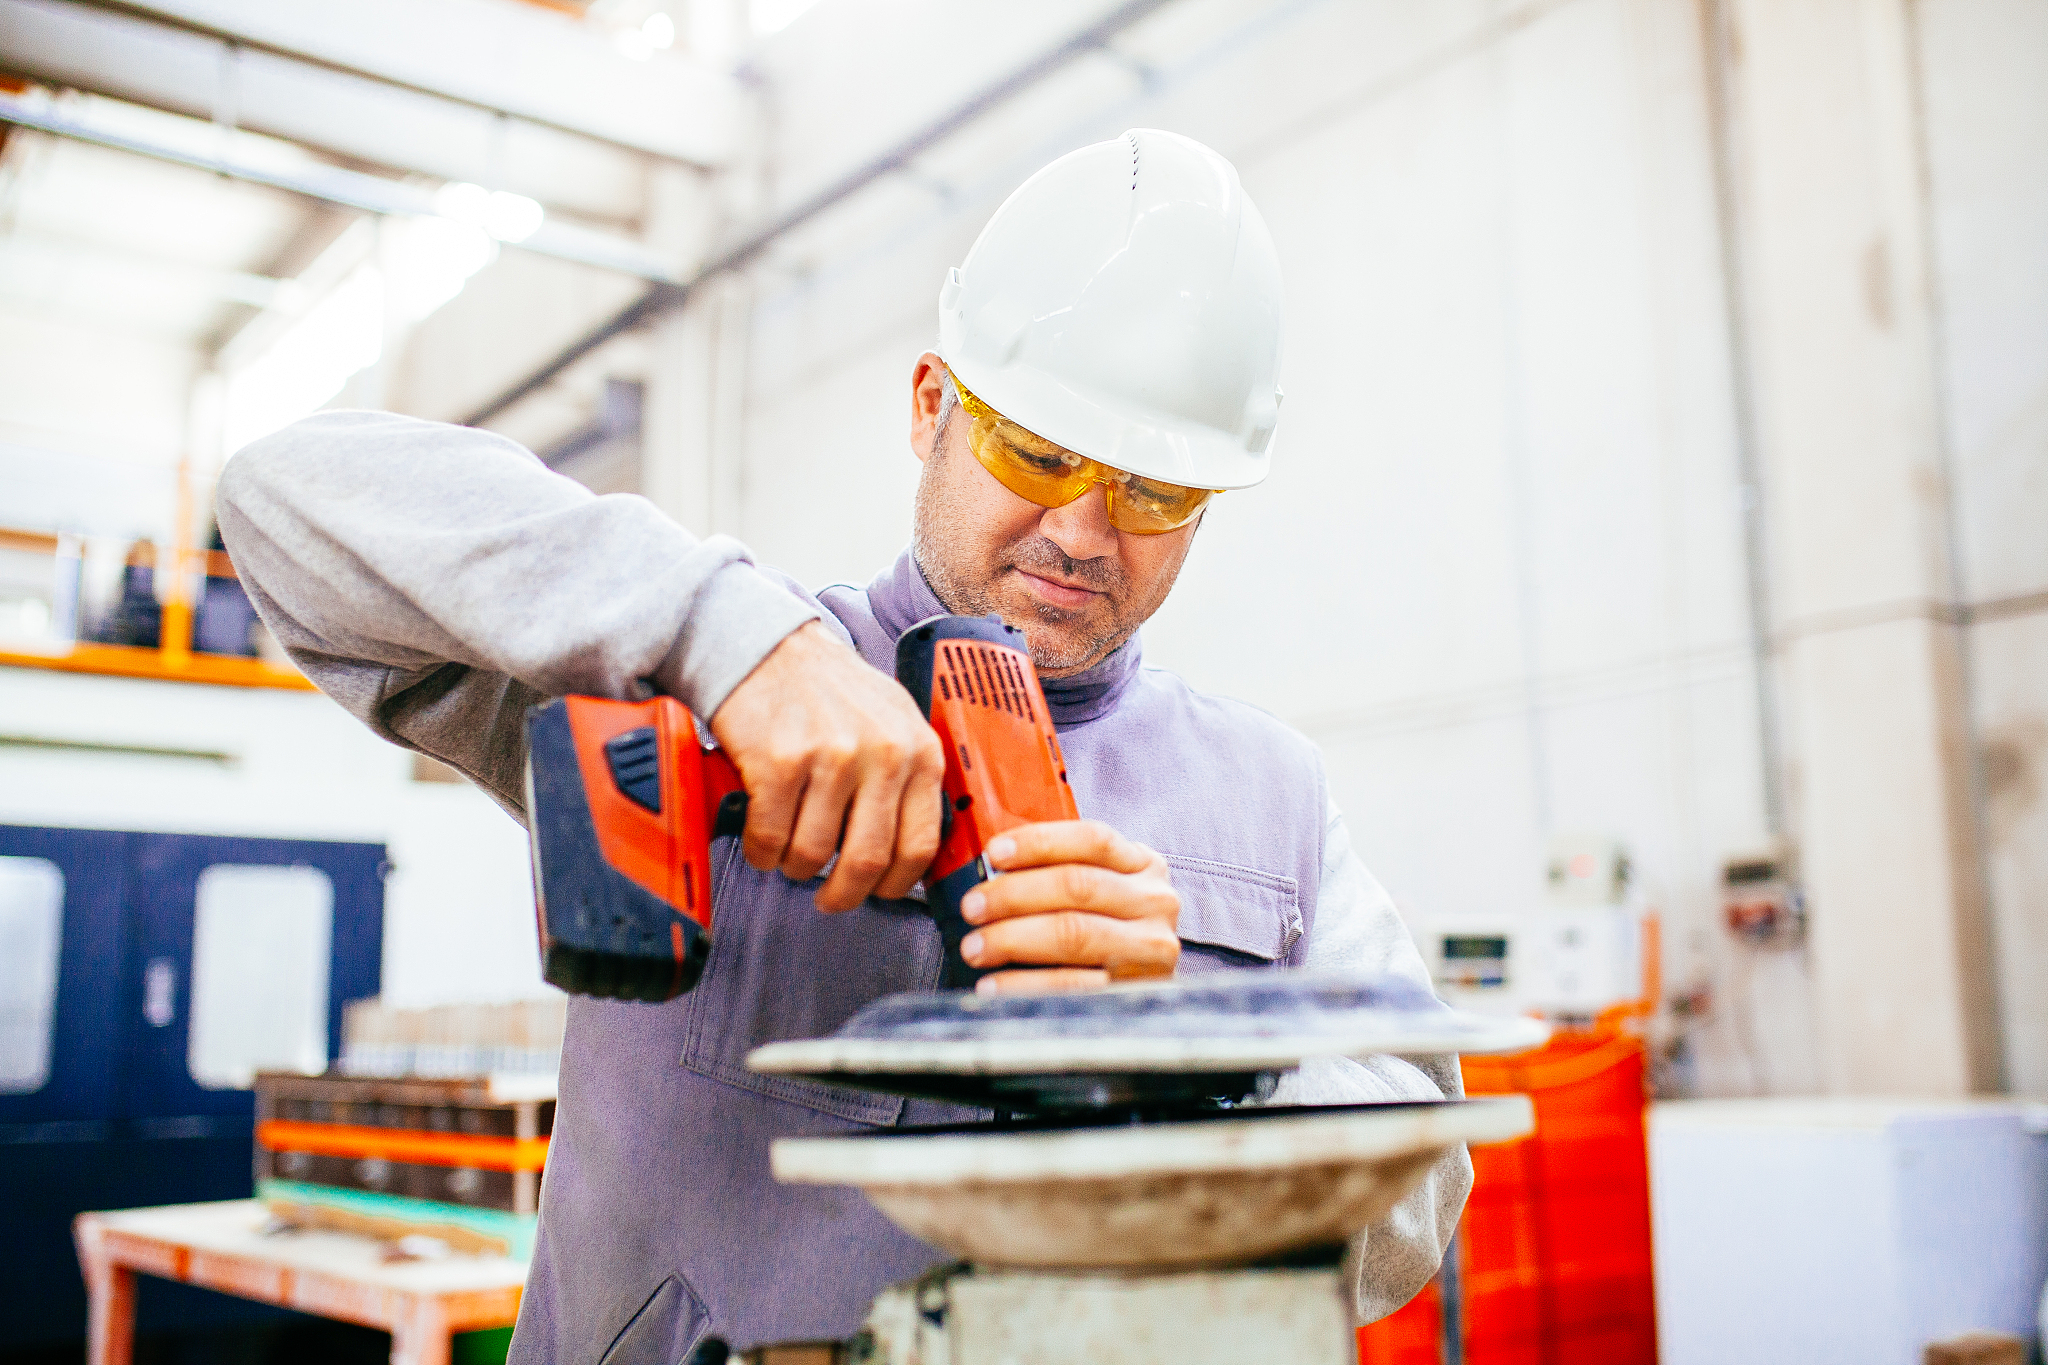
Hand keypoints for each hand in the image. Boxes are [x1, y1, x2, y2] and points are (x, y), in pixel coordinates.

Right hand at [709, 621, 945, 910]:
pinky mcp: (780, 761)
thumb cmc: (827, 690)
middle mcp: (882, 753)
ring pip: (812, 854)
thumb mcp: (893, 721)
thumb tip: (913, 856)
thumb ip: (910, 778)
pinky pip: (770, 838)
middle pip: (868, 861)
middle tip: (829, 898)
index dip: (897, 884)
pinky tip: (760, 836)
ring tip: (788, 852)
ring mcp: (831, 757)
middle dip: (844, 894)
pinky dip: (761, 851)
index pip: (922, 845)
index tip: (878, 891)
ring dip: (794, 867)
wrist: (764, 646)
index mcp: (919, 749)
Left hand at [957, 820, 1180, 993]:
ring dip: (1012, 938)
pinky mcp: (1136, 990)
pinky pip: (1072, 984)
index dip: (1040, 842)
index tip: (994, 852)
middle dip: (1013, 894)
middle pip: (1077, 885)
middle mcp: (1154, 901)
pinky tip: (995, 984)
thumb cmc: (1107, 933)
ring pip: (1073, 932)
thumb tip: (987, 868)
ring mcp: (1150, 947)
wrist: (1148, 998)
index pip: (1093, 839)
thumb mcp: (1101, 891)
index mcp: (1143, 865)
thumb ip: (1060, 872)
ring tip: (976, 946)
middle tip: (973, 907)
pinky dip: (1025, 984)